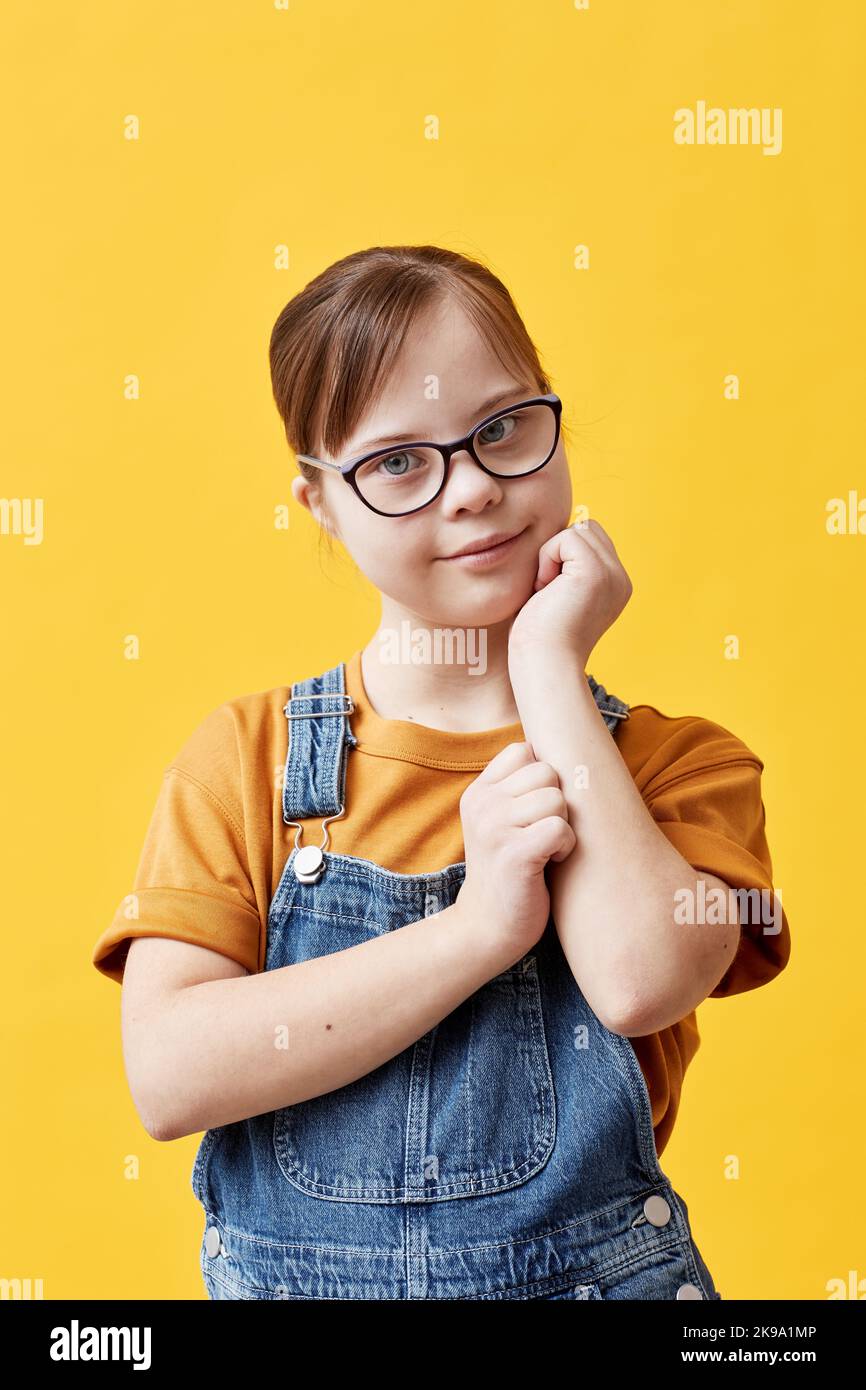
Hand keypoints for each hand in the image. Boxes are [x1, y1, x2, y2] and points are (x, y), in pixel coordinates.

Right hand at [453, 741, 575, 968]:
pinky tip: (551, 862)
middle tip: (542, 833)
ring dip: (563, 826)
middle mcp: (482, 804)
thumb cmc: (508, 871)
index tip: (534, 810)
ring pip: (556, 799)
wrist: (487, 927)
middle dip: (557, 802)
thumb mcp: (501, 821)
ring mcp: (494, 828)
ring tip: (545, 849)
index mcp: (479, 791)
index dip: (543, 778)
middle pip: (547, 772)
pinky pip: (560, 827)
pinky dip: (565, 845)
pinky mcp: (514, 854)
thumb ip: (518, 787)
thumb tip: (562, 746)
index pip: (524, 750)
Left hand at [509, 518, 631, 663]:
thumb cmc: (539, 638)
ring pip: (576, 531)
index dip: (563, 555)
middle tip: (547, 592)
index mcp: (615, 586)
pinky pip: (566, 537)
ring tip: (547, 593)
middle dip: (558, 552)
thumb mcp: (558, 595)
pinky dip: (546, 559)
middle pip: (587, 529)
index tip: (551, 593)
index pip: (592, 539)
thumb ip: (567, 566)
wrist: (543, 665)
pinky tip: (544, 589)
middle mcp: (621, 580)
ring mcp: (612, 575)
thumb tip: (562, 531)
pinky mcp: (596, 573)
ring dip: (550, 557)